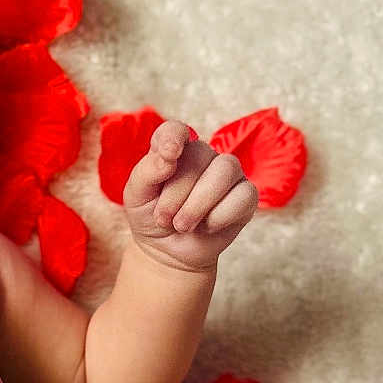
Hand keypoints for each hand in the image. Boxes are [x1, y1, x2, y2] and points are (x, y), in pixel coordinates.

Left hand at [120, 119, 257, 272]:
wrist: (166, 252)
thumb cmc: (151, 218)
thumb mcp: (136, 197)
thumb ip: (148, 172)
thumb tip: (169, 156)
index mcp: (173, 150)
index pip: (175, 129)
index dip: (173, 137)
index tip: (168, 154)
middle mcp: (203, 156)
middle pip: (200, 155)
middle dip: (177, 193)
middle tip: (164, 218)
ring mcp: (227, 174)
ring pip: (225, 170)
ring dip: (198, 204)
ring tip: (181, 226)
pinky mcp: (245, 196)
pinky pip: (243, 196)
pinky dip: (219, 217)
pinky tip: (206, 227)